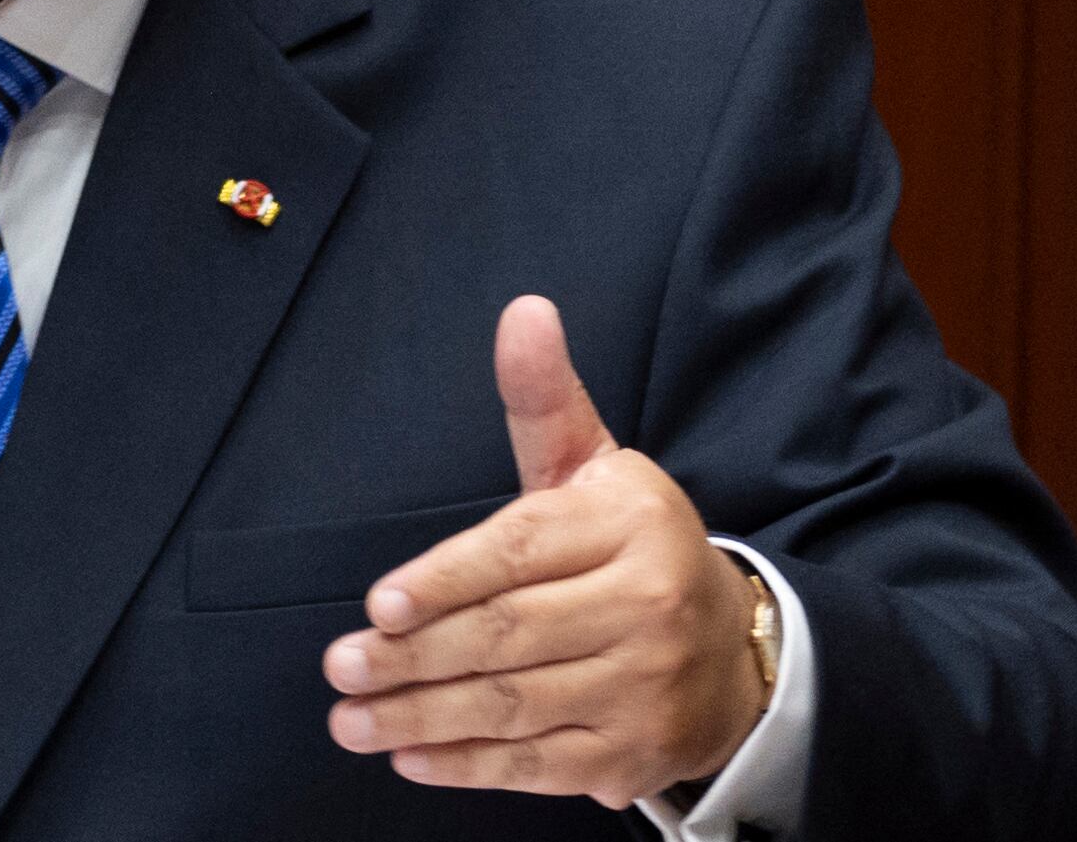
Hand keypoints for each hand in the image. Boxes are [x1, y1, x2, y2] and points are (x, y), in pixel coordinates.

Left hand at [321, 295, 769, 807]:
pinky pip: (536, 763)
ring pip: (514, 705)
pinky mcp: (630, 757)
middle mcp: (644, 609)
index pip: (521, 554)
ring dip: (422, 717)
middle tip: (341, 666)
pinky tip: (411, 756)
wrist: (735, 652)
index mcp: (628, 528)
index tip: (380, 604)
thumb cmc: (632, 546)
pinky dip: (469, 765)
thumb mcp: (592, 463)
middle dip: (414, 655)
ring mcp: (641, 689)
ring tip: (352, 718)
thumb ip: (543, 398)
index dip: (446, 580)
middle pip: (509, 635)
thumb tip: (523, 312)